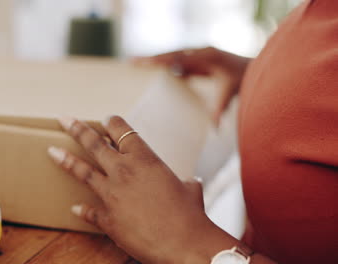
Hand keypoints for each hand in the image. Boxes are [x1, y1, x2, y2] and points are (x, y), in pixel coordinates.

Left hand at [48, 116, 237, 263]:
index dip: (112, 123)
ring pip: (83, 171)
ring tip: (51, 151)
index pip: (122, 131)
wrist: (184, 244)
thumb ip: (184, 182)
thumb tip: (190, 182)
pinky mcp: (107, 218)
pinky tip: (74, 207)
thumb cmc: (190, 215)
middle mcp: (123, 171)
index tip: (105, 119)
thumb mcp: (189, 189)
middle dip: (77, 129)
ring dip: (66, 159)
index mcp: (144, 158)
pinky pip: (89, 211)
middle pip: (94, 144)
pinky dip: (82, 209)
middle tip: (63, 119)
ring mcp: (112, 194)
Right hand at [135, 47, 249, 125]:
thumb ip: (220, 110)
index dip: (159, 60)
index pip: (177, 57)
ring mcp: (199, 56)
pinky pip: (179, 63)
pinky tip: (155, 73)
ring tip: (137, 66)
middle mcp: (200, 52)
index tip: (143, 63)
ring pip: (173, 58)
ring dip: (156, 62)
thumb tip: (214, 131)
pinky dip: (166, 67)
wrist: (254, 69)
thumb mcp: (230, 94)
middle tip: (131, 62)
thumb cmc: (244, 79)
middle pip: (170, 54)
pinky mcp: (198, 62)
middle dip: (151, 59)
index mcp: (206, 56)